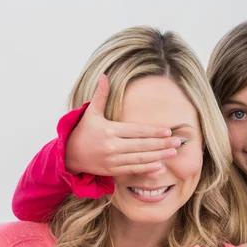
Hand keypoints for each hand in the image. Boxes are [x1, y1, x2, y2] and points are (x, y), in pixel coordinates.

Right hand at [66, 74, 182, 175]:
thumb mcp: (90, 112)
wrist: (69, 155)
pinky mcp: (112, 171)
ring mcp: (112, 160)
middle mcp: (112, 146)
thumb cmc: (83, 132)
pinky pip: (133, 170)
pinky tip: (160, 167)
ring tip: (173, 153)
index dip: (153, 131)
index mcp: (109, 130)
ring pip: (140, 159)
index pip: (136, 131)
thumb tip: (104, 76)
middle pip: (141, 145)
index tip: (168, 131)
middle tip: (178, 143)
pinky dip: (147, 169)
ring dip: (158, 157)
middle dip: (161, 144)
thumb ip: (100, 95)